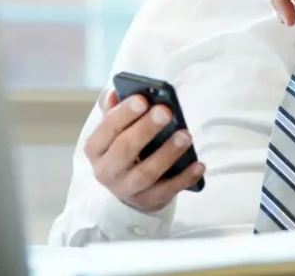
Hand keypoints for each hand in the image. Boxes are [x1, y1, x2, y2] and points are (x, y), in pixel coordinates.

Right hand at [84, 91, 205, 213]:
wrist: (128, 191)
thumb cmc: (123, 152)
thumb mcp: (114, 134)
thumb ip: (114, 113)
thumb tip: (114, 92)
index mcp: (96, 148)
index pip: (107, 129)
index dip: (123, 114)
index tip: (142, 99)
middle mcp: (106, 171)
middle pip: (125, 150)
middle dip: (146, 129)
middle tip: (166, 112)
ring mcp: (127, 189)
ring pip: (146, 173)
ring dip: (167, 153)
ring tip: (186, 136)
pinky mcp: (148, 202)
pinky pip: (167, 191)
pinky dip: (184, 178)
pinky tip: (198, 165)